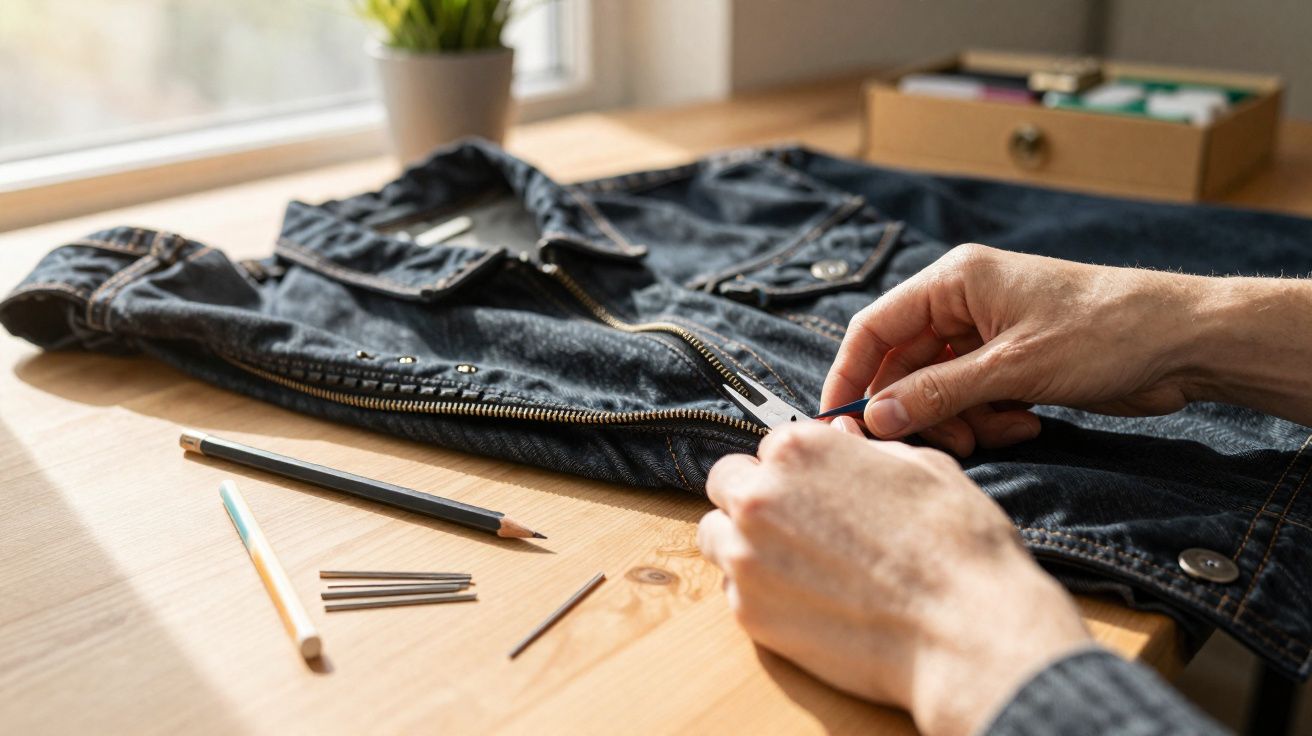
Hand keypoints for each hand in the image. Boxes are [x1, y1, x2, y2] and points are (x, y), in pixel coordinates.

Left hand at [697, 420, 1090, 735]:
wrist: (962, 630)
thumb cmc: (954, 544)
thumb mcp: (921, 467)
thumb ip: (864, 448)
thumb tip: (839, 436)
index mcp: (798, 449)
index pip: (768, 448)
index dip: (794, 470)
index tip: (813, 490)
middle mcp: (759, 496)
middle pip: (727, 484)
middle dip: (754, 498)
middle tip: (796, 526)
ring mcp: (745, 557)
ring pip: (716, 537)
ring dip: (743, 543)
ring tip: (795, 565)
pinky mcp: (748, 613)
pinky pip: (733, 592)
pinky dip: (759, 594)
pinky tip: (807, 602)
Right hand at [821, 244, 1207, 455]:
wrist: (1185, 341)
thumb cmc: (1105, 331)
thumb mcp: (1013, 367)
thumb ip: (937, 393)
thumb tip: (875, 418)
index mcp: (954, 281)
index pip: (875, 327)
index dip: (850, 375)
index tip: (837, 421)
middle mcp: (963, 304)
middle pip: (905, 366)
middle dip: (918, 409)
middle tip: (941, 443)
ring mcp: (988, 335)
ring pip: (938, 390)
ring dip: (960, 420)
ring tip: (1000, 430)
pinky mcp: (1012, 364)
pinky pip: (973, 400)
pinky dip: (990, 420)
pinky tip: (1027, 423)